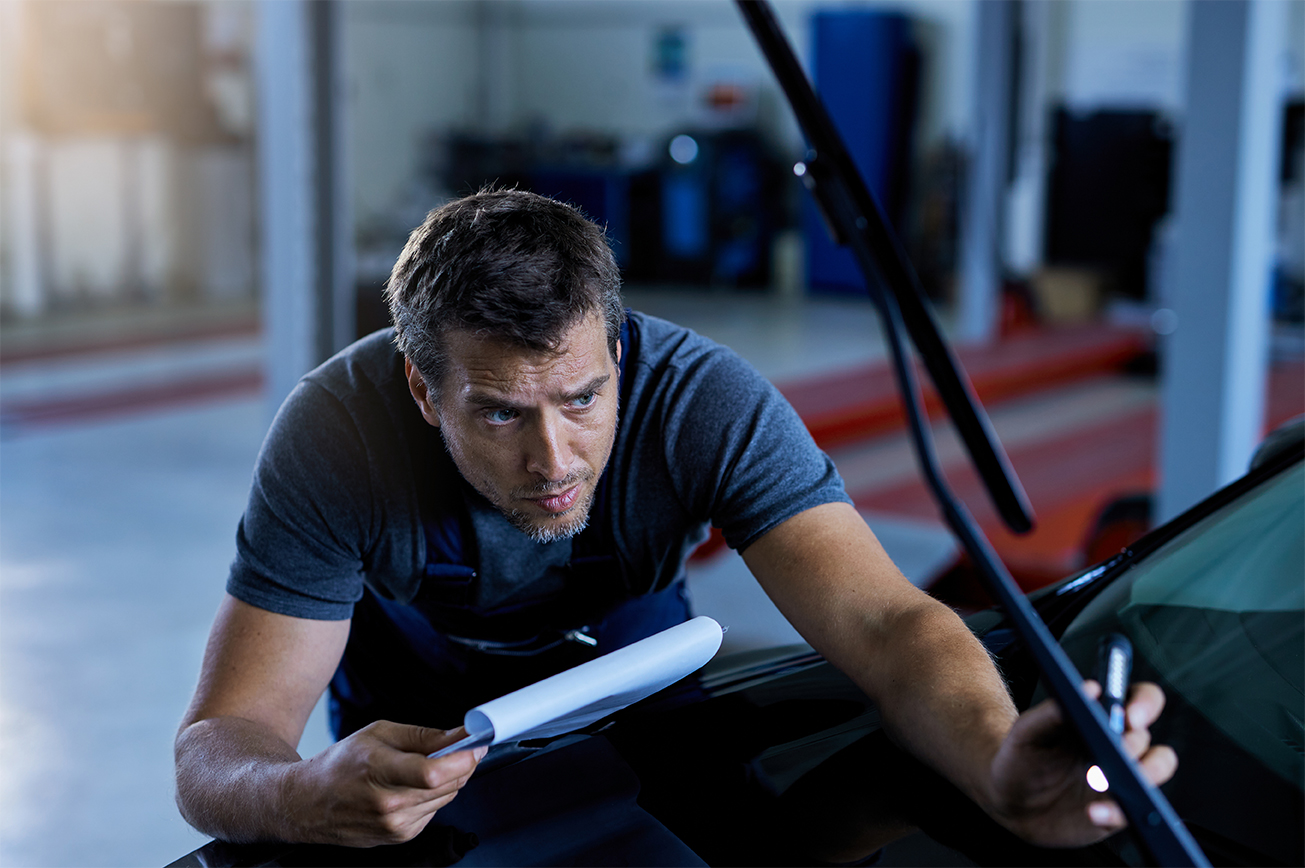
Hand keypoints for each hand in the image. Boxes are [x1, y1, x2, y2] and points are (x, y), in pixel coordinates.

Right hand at [283, 720, 485, 846]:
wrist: (308, 803)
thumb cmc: (339, 765)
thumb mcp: (379, 733)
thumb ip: (423, 736)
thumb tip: (459, 734)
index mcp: (378, 771)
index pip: (434, 772)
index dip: (463, 758)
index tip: (478, 743)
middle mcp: (387, 805)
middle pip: (447, 786)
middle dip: (463, 764)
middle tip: (465, 746)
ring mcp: (394, 826)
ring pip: (445, 798)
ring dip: (449, 779)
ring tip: (429, 764)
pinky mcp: (399, 837)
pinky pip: (433, 811)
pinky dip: (433, 795)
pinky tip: (413, 785)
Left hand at [985, 681, 1177, 847]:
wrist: (1012, 802)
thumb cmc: (1021, 758)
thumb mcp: (1027, 732)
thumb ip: (1052, 711)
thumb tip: (1089, 690)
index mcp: (1100, 717)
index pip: (1138, 700)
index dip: (1144, 703)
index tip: (1130, 716)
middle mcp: (1117, 745)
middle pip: (1147, 737)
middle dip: (1136, 743)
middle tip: (1119, 751)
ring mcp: (1122, 778)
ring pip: (1156, 770)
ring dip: (1144, 775)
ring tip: (1107, 782)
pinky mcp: (1118, 809)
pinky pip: (1132, 810)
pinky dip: (1116, 812)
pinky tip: (1094, 812)